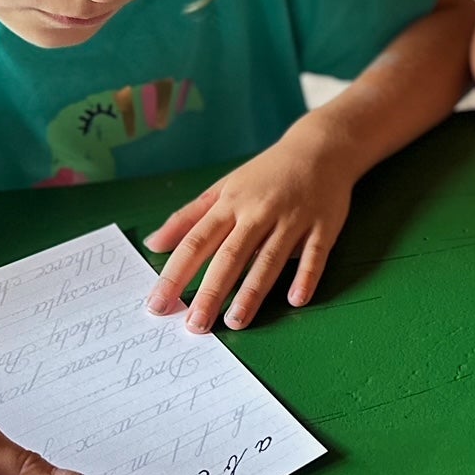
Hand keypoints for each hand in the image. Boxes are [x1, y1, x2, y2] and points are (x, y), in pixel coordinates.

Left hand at [143, 128, 355, 332]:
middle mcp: (258, 212)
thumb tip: (152, 244)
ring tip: (235, 322)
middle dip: (211, 292)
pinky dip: (305, 276)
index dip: (176, 273)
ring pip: (269, 259)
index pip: (196, 242)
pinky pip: (314, 255)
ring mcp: (292, 219)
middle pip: (230, 256)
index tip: (159, 304)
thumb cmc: (266, 174)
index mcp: (230, 204)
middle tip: (195, 326)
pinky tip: (296, 299)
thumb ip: (187, 217)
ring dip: (252, 292)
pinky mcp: (323, 226)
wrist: (320, 148)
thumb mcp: (223, 188)